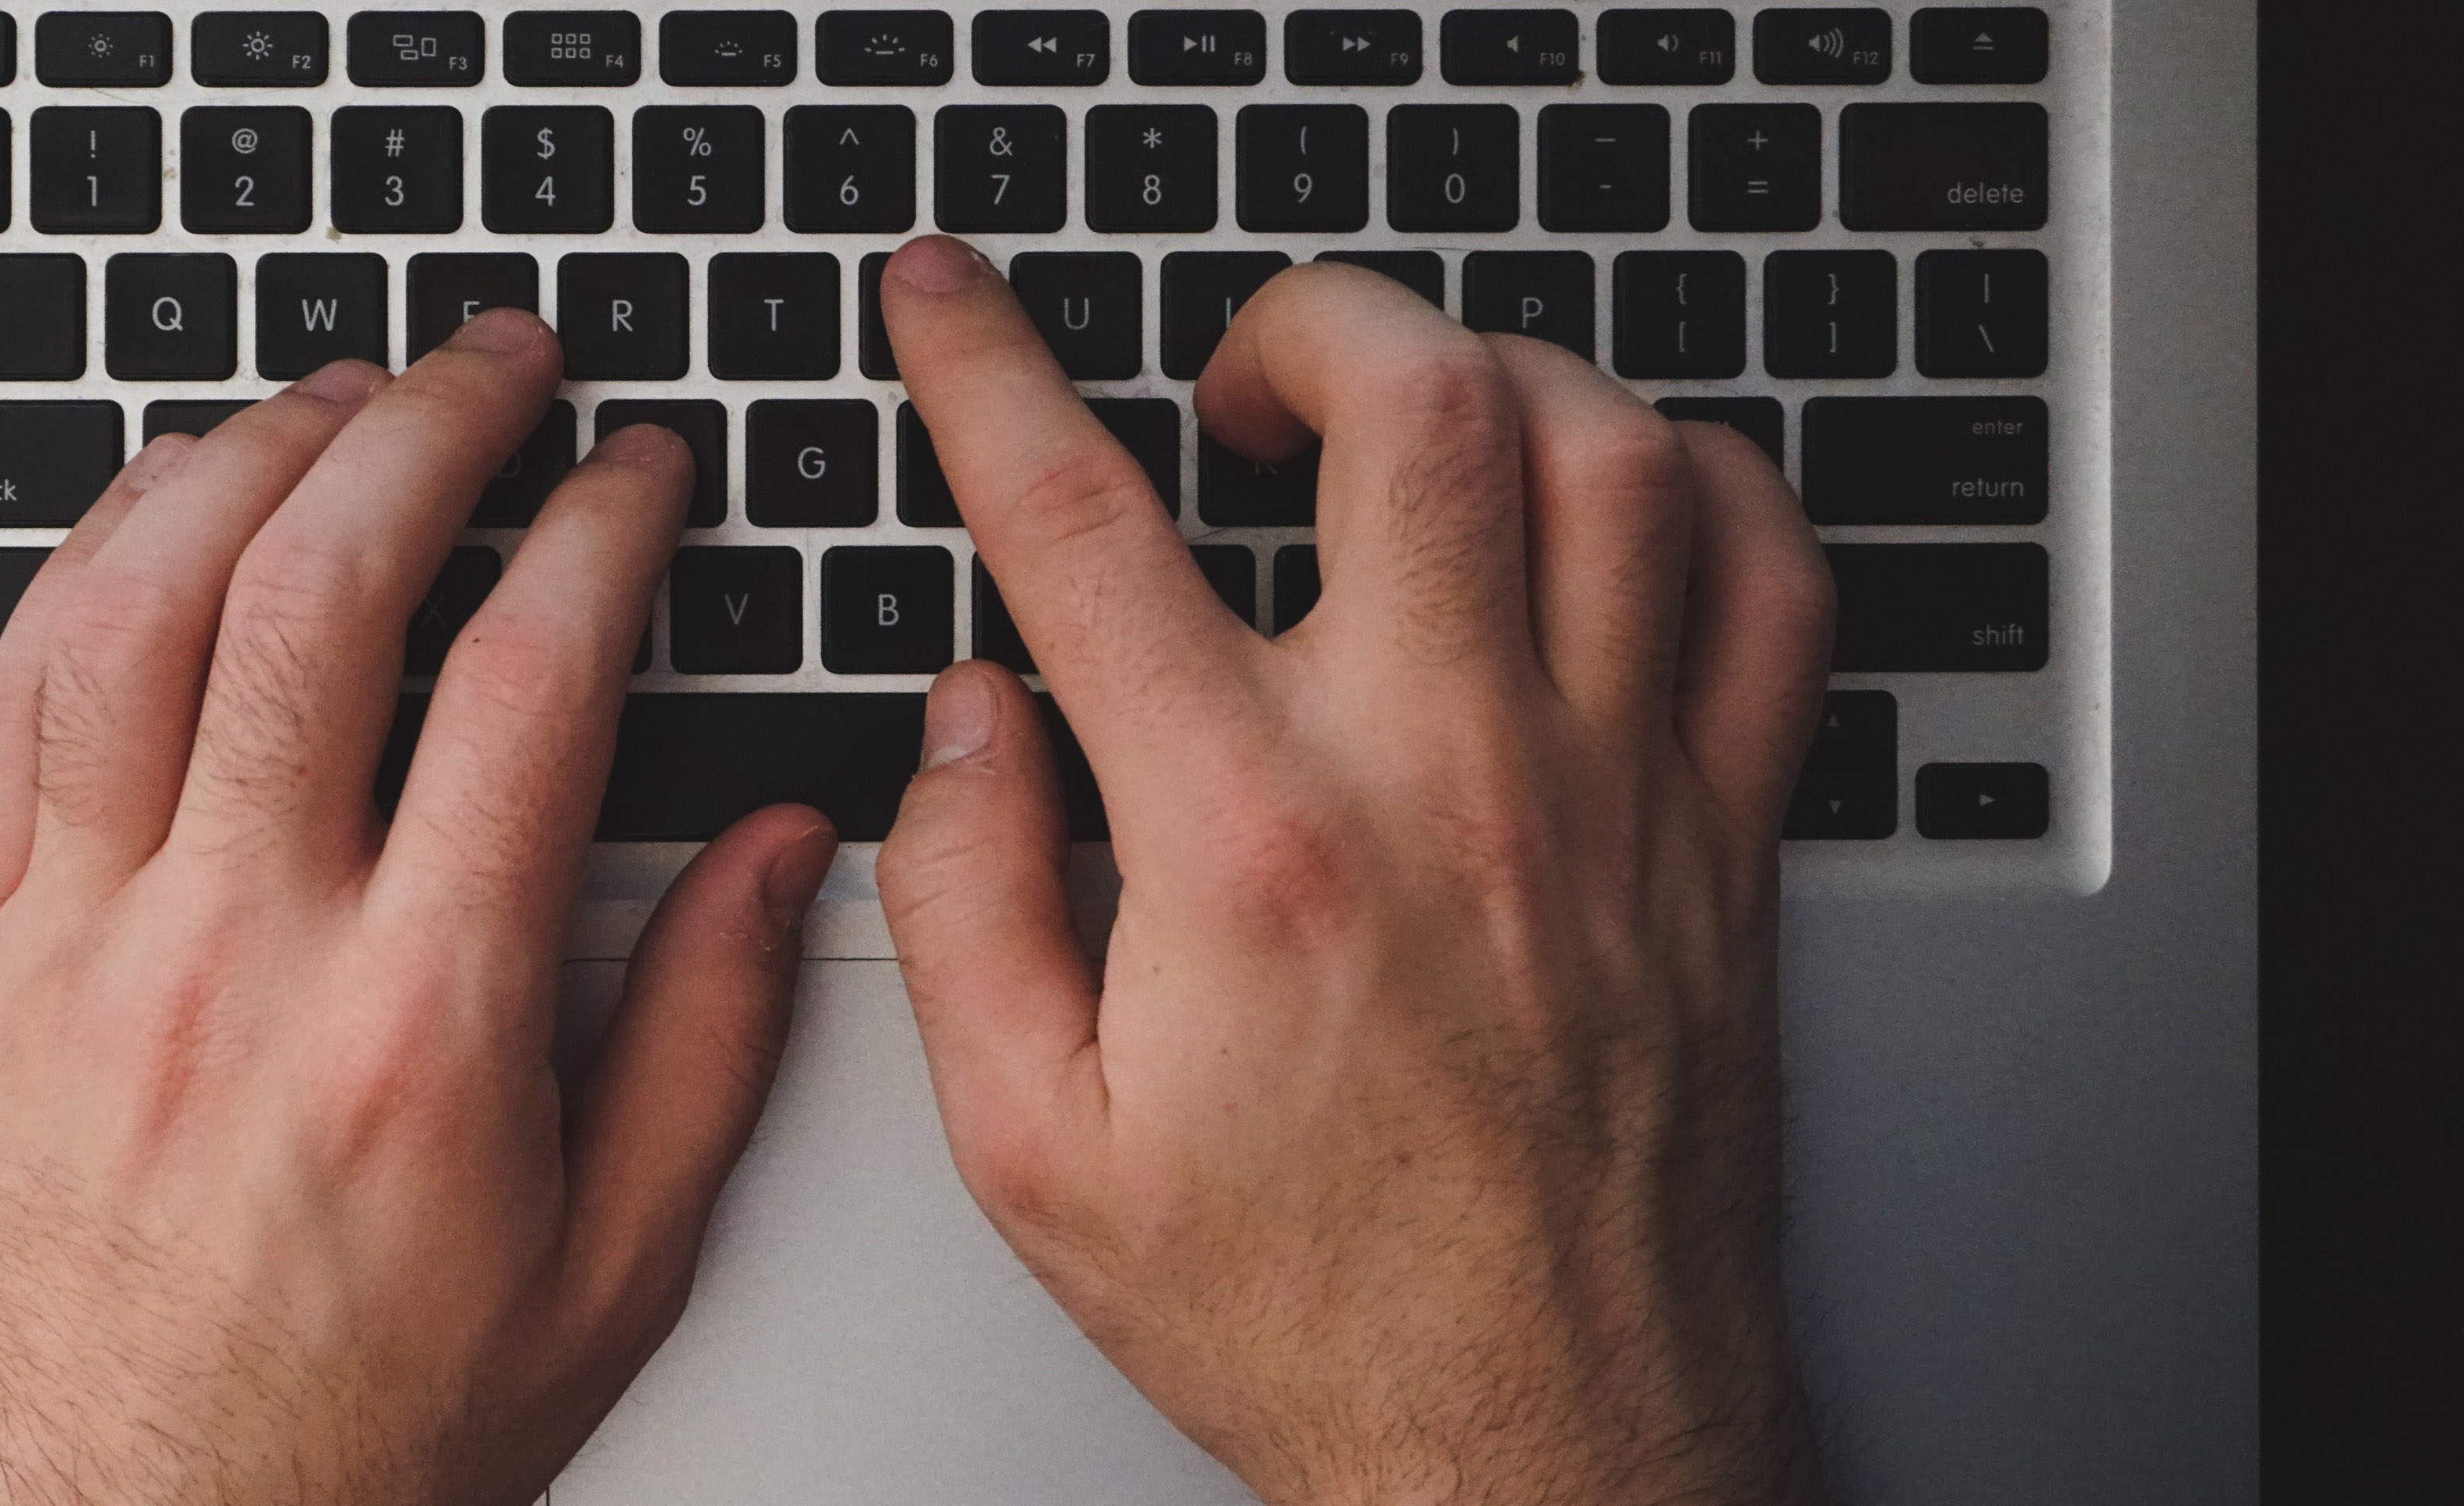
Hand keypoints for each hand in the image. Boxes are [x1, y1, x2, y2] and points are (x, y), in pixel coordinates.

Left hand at [0, 313, 836, 1505]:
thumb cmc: (350, 1431)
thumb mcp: (607, 1270)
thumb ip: (710, 1040)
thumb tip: (786, 854)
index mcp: (422, 1027)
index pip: (529, 686)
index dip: (605, 533)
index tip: (641, 476)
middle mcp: (238, 958)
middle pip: (325, 593)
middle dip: (432, 427)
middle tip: (499, 364)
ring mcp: (79, 947)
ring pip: (142, 610)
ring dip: (249, 459)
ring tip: (335, 396)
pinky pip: (2, 705)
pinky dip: (83, 568)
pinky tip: (154, 513)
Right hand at [877, 237, 1832, 1505]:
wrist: (1539, 1448)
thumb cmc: (1310, 1315)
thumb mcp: (1038, 1149)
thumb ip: (964, 905)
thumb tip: (962, 725)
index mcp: (1250, 850)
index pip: (1083, 526)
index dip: (987, 372)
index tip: (950, 304)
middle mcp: (1449, 783)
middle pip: (1414, 406)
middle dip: (1303, 323)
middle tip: (1241, 384)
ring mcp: (1612, 796)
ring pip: (1607, 455)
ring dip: (1495, 381)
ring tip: (1413, 429)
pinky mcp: (1718, 839)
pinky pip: (1769, 585)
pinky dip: (1698, 489)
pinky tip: (1610, 508)